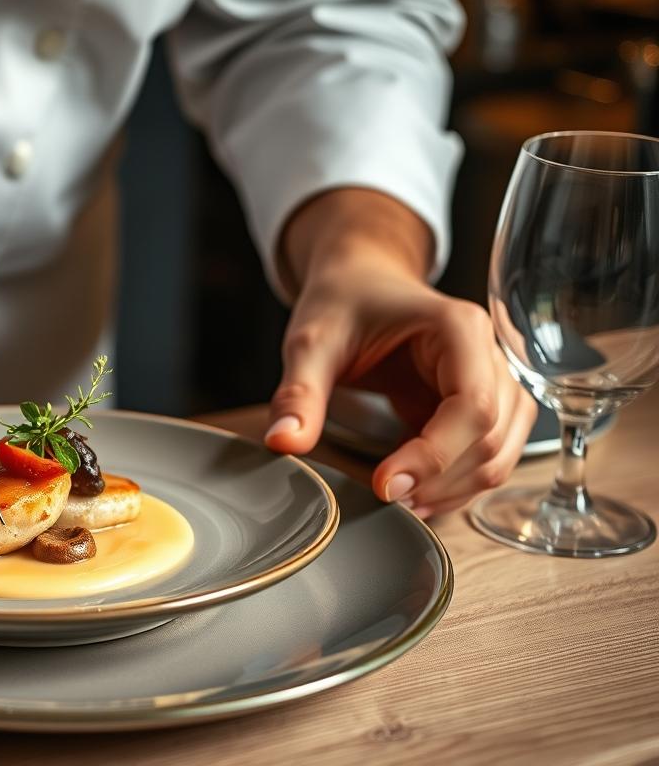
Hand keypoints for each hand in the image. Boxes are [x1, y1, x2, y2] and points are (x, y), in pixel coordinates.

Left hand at [264, 190, 536, 517]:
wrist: (360, 281)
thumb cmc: (343, 302)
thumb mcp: (311, 341)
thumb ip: (299, 392)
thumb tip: (284, 441)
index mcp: (459, 329)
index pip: (473, 407)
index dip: (435, 456)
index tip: (385, 485)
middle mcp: (490, 355)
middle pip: (492, 438)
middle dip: (442, 479)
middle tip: (386, 499)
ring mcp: (493, 383)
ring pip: (499, 453)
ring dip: (455, 489)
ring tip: (400, 502)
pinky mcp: (480, 407)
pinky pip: (485, 456)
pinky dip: (456, 483)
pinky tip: (414, 494)